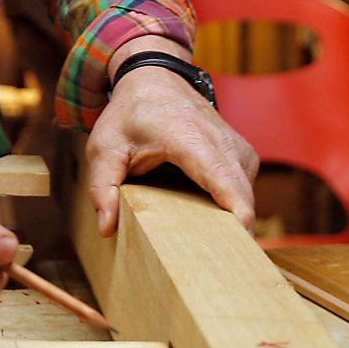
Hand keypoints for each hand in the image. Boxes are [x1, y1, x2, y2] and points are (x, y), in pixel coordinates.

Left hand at [84, 39, 259, 237]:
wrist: (156, 77)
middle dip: (234, 235)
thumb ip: (102, 187)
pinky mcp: (244, 156)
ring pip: (246, 198)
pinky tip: (208, 223)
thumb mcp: (104, 147)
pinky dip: (230, 208)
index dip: (239, 219)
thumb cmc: (130, 113)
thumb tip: (106, 227)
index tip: (238, 252)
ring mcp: (239, 149)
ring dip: (230, 223)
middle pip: (243, 200)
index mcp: (192, 141)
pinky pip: (244, 190)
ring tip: (207, 248)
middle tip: (215, 270)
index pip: (227, 185)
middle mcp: (224, 144)